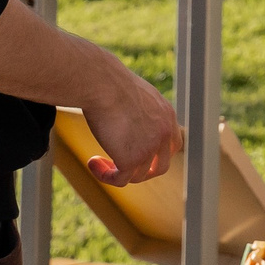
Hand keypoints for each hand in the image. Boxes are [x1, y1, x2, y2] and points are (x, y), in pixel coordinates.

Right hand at [83, 63, 182, 186]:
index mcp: (167, 116)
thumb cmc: (110, 83)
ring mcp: (150, 148)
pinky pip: (120, 180)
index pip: (172, 146)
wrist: (102, 84)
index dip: (155, 155)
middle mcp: (164, 133)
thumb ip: (139, 111)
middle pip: (161, 166)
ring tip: (97, 160)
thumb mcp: (135, 95)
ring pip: (137, 175)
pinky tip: (92, 162)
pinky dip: (105, 176)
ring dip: (116, 172)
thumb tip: (127, 120)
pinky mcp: (132, 159)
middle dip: (141, 170)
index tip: (133, 152)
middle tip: (118, 165)